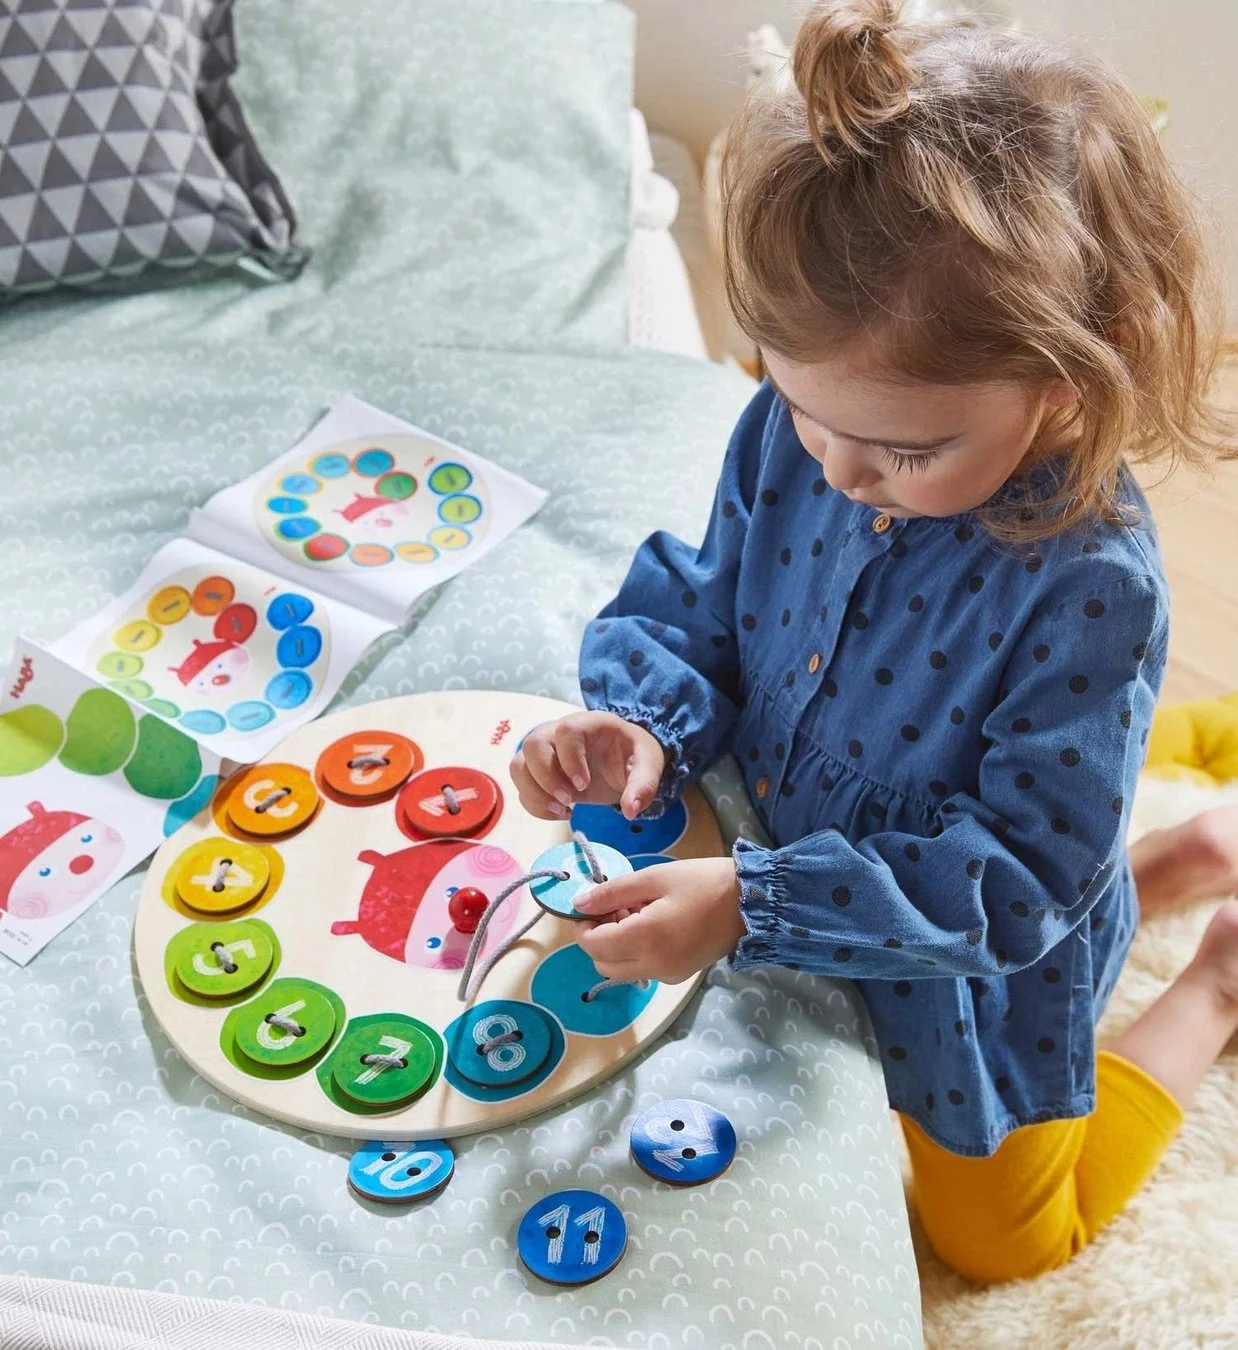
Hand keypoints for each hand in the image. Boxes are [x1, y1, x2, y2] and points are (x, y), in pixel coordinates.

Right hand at [510, 711, 665, 820]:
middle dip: (545, 777)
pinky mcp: (540, 774)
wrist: (623, 761)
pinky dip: (535, 805)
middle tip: (570, 800)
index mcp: (588, 724)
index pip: (566, 730)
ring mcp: (545, 753)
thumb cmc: (633, 755)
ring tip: (563, 810)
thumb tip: (630, 810)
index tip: (584, 785)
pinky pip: (522, 787)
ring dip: (534, 793)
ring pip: (518, 765)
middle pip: (532, 744)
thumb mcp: (648, 765)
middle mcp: (559, 733)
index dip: (570, 759)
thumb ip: (643, 785)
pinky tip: (561, 813)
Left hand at [574, 857, 744, 984]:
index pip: (592, 945)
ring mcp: (668, 976)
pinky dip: (636, 951)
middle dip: (599, 936)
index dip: (584, 925)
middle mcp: (654, 966)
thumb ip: (612, 892)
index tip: (594, 902)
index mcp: (645, 939)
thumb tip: (578, 904)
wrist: (751, 902)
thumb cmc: (702, 882)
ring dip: (617, 945)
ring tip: (638, 911)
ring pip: (621, 969)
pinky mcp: (679, 976)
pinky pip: (643, 969)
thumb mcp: (654, 878)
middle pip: (602, 964)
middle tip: (617, 906)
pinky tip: (654, 924)